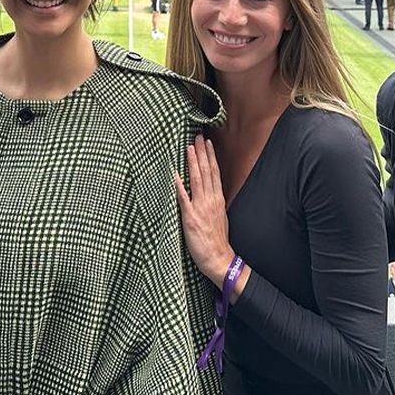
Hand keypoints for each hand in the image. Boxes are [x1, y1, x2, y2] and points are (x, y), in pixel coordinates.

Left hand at [174, 135, 234, 286]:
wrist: (218, 258)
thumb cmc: (217, 240)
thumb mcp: (220, 217)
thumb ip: (213, 203)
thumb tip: (209, 192)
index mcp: (217, 200)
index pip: (214, 173)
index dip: (210, 157)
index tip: (207, 143)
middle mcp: (210, 200)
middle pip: (206, 172)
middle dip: (202, 153)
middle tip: (198, 136)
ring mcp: (200, 208)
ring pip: (197, 180)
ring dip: (193, 162)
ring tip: (189, 147)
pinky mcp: (190, 218)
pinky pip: (183, 199)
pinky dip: (179, 185)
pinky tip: (174, 174)